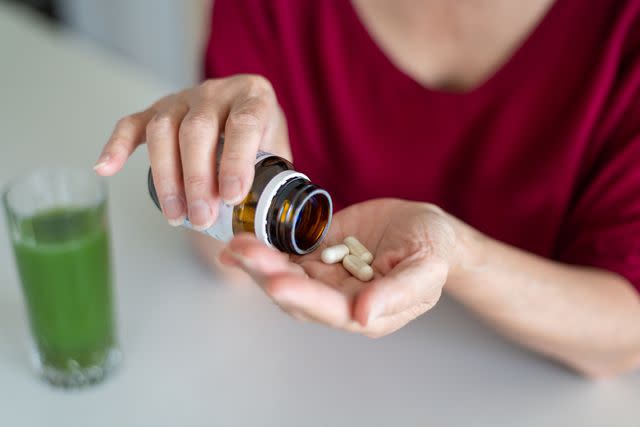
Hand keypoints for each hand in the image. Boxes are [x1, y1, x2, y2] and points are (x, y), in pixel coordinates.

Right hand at [94, 75, 290, 228]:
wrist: (248, 114)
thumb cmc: (265, 142)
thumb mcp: (281, 155)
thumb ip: (278, 185)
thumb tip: (271, 236)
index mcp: (254, 96)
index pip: (244, 124)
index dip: (236, 160)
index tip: (233, 197)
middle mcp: (217, 91)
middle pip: (198, 130)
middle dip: (198, 179)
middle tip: (202, 218)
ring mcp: (183, 98)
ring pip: (164, 129)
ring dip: (167, 176)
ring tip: (176, 217)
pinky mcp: (157, 109)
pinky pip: (132, 123)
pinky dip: (117, 145)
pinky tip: (106, 168)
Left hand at [219, 199, 459, 336]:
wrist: (425, 226)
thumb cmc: (434, 248)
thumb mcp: (427, 267)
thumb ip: (398, 292)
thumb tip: (364, 315)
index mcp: (368, 310)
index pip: (330, 308)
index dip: (303, 296)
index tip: (277, 281)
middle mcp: (340, 298)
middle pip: (297, 294)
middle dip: (268, 273)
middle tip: (244, 251)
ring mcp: (326, 276)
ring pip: (285, 275)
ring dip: (259, 262)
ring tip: (237, 244)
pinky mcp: (317, 253)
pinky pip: (286, 254)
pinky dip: (262, 251)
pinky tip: (238, 245)